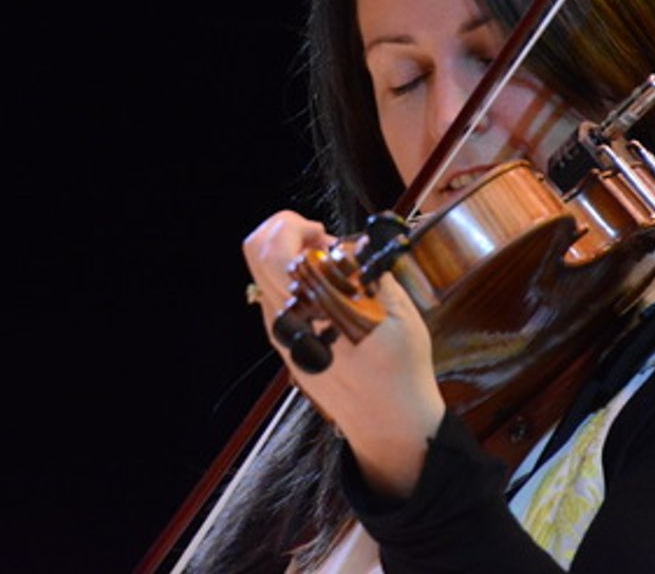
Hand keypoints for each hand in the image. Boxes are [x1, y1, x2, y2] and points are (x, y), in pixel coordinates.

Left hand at [243, 211, 444, 498]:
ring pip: (263, 275)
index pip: (272, 250)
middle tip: (324, 243)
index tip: (330, 239)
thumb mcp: (398, 316)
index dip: (299, 228)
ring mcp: (280, 335)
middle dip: (288, 231)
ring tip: (333, 268)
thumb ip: (372, 273)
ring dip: (291, 255)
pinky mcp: (285, 344)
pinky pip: (275, 296)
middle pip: (255, 253)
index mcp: (307, 314)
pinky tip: (330, 292)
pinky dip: (296, 279)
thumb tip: (356, 243)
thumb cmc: (399, 373)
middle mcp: (283, 323)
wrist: (389, 425)